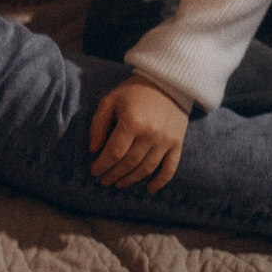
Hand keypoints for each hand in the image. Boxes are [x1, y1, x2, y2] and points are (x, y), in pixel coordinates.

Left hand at [89, 74, 189, 192]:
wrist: (167, 81)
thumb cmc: (134, 91)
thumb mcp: (110, 100)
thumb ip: (98, 124)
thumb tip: (93, 150)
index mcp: (131, 122)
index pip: (114, 153)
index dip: (102, 165)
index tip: (94, 171)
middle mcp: (150, 134)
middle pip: (129, 164)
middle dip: (113, 175)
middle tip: (104, 180)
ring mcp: (166, 141)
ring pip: (146, 169)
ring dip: (131, 180)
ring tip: (119, 183)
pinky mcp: (177, 144)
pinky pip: (170, 168)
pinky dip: (160, 182)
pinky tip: (149, 190)